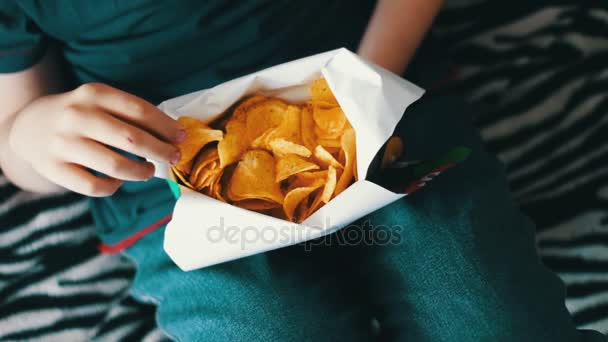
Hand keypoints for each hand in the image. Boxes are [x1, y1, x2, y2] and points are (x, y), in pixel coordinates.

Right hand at [9, 83, 184, 196]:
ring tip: (149, 171)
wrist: (28, 126)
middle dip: (160, 151)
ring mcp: (63, 143)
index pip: (139, 110)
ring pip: (115, 166)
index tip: (181, 137)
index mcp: (93, 94)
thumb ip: (130, 113)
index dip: (165, 126)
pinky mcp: (54, 169)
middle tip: (174, 157)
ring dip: (141, 172)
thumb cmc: (80, 115)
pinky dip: (113, 187)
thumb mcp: (99, 101)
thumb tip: (173, 134)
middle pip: (131, 139)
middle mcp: (77, 116)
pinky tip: (118, 182)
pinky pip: (94, 186)